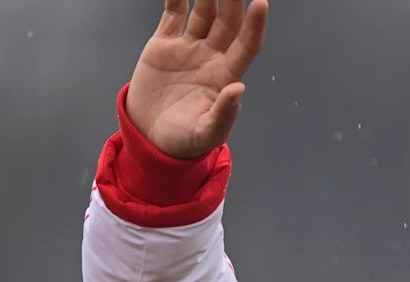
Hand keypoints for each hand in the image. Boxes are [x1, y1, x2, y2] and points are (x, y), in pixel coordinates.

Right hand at [126, 0, 269, 159]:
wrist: (148, 137)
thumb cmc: (183, 140)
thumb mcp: (205, 134)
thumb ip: (223, 114)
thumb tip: (238, 89)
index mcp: (225, 77)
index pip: (246, 46)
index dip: (255, 26)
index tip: (261, 4)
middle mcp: (211, 57)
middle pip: (227, 22)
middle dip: (232, 1)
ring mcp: (188, 48)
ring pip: (203, 12)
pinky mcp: (164, 44)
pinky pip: (173, 13)